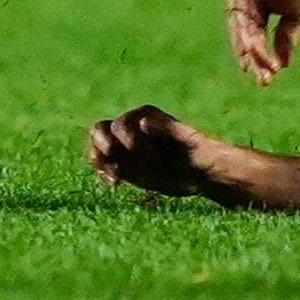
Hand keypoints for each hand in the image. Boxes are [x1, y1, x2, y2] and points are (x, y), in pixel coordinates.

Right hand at [88, 106, 212, 196]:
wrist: (201, 174)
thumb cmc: (199, 154)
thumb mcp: (189, 141)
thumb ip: (167, 129)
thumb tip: (142, 121)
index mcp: (147, 116)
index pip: (120, 124)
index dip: (130, 142)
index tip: (152, 155)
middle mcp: (133, 127)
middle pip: (100, 131)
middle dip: (109, 150)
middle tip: (122, 169)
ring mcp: (126, 145)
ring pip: (97, 146)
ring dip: (101, 162)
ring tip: (117, 178)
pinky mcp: (123, 162)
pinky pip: (101, 163)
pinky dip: (102, 172)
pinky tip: (116, 183)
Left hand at [227, 0, 299, 84]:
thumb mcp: (297, 13)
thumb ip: (287, 37)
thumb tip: (283, 65)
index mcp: (257, 12)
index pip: (255, 40)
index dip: (261, 59)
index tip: (268, 79)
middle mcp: (243, 5)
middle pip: (244, 37)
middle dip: (252, 58)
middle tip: (261, 78)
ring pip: (239, 27)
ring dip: (247, 47)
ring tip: (256, 65)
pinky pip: (238, 10)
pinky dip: (244, 27)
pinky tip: (251, 43)